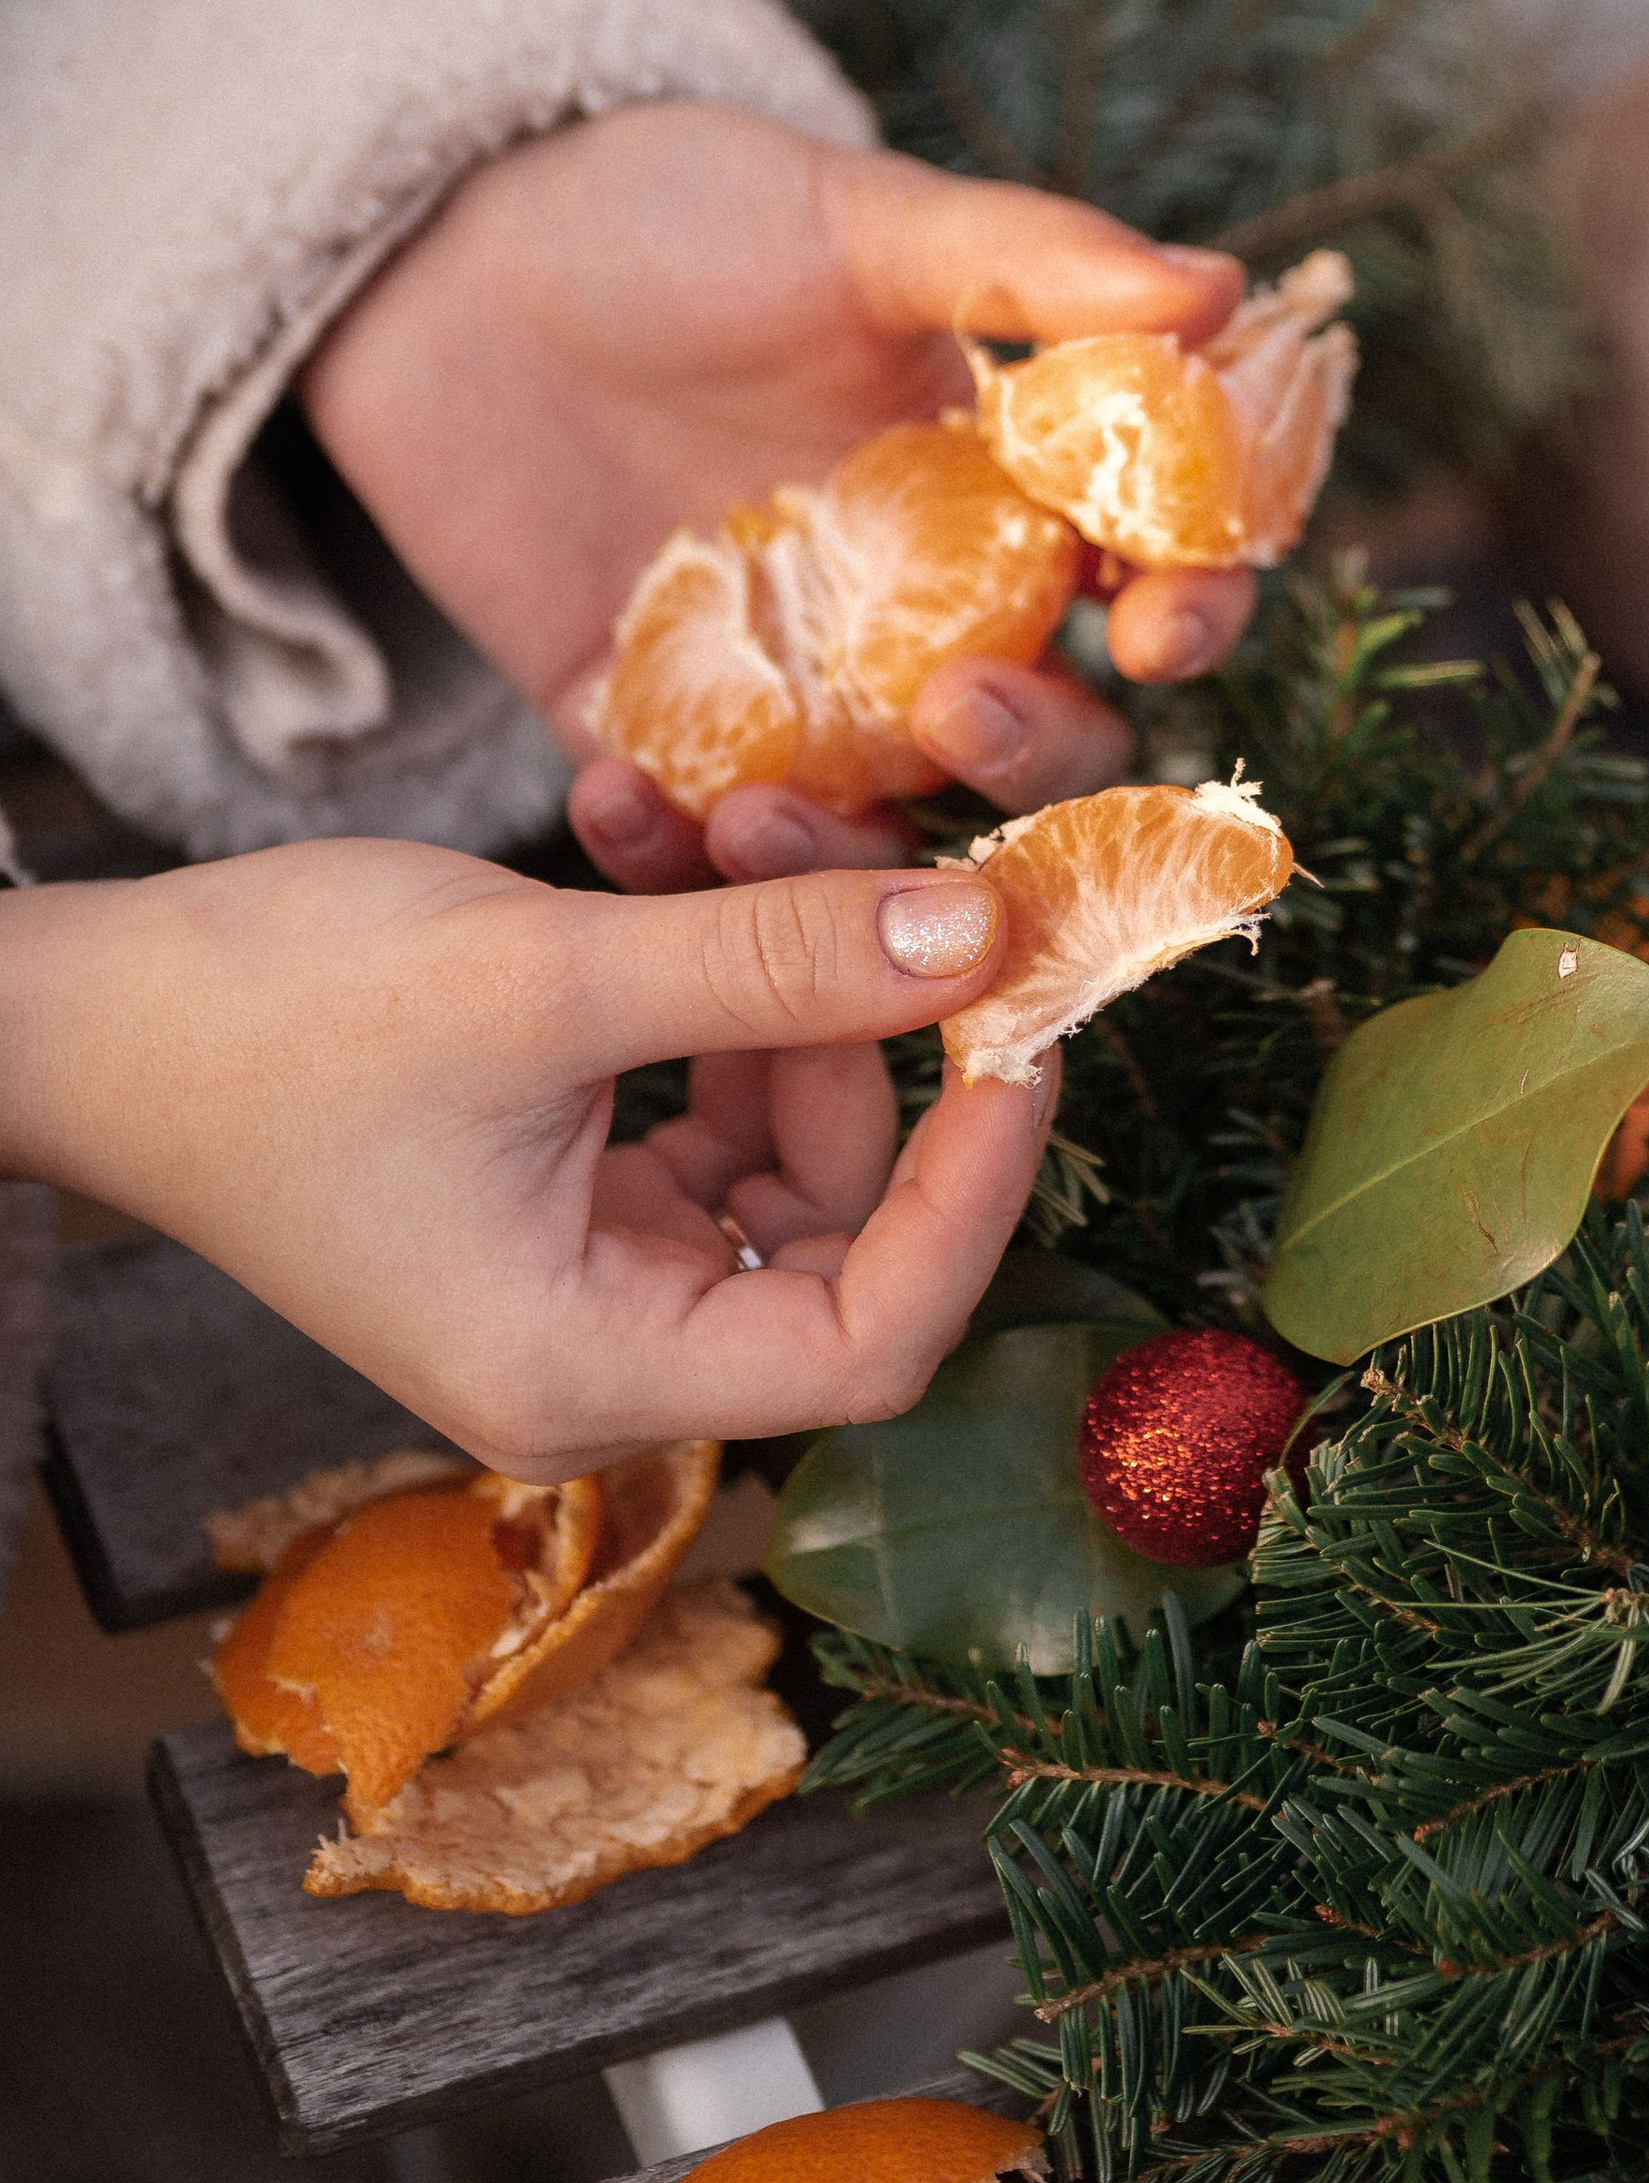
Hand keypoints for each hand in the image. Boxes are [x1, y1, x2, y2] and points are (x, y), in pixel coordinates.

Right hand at [0, 846, 1052, 1471]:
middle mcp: (604, 1351)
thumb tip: (981, 937)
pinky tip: (643, 837)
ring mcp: (588, 1266)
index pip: (874, 1338)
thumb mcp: (544, 977)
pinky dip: (699, 967)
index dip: (976, 1189)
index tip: (1021, 1026)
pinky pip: (700, 1082)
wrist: (82, 1006)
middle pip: (840, 1212)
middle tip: (838, 844)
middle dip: (848, 1016)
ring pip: (780, 1125)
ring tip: (710, 813)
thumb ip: (776, 964)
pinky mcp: (568, 1183)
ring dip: (772, 962)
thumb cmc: (263, 1020)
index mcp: (591, 1369)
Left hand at [301, 106, 1259, 889]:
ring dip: (846, 852)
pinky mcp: (656, 735)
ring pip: (879, 828)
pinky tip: (619, 799)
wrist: (452, 250)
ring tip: (769, 814)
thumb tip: (1221, 290)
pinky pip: (686, 840)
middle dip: (1030, 750)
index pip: (1151, 582)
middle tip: (959, 704)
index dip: (1184, 614)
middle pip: (1043, 738)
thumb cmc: (682, 213)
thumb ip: (1032, 263)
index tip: (1157, 624)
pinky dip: (663, 852)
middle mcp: (930, 616)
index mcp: (1014, 494)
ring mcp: (799, 691)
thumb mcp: (857, 218)